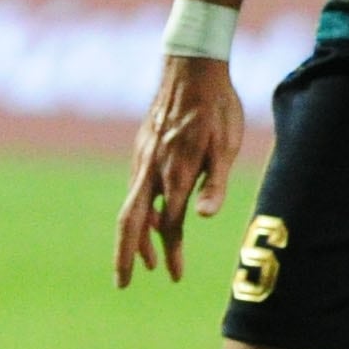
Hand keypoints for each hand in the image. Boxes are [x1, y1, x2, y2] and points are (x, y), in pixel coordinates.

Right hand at [116, 52, 246, 287]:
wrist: (190, 65)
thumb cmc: (216, 106)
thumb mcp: (226, 147)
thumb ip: (215, 184)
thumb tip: (202, 218)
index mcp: (173, 172)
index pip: (168, 224)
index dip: (171, 252)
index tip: (175, 276)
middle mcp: (150, 169)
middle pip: (130, 220)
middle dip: (125, 254)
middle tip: (123, 283)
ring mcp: (142, 158)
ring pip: (132, 205)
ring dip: (138, 236)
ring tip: (148, 260)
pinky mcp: (142, 149)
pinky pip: (136, 188)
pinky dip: (140, 211)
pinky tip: (152, 216)